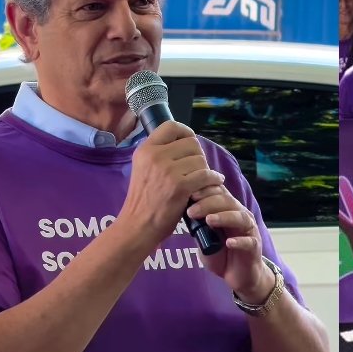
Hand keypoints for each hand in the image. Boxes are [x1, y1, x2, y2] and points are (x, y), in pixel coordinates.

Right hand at [120, 121, 223, 246]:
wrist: (137, 225)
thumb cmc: (144, 199)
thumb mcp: (144, 168)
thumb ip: (161, 154)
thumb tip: (186, 141)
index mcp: (145, 150)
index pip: (171, 126)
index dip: (186, 132)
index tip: (190, 144)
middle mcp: (155, 156)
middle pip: (192, 143)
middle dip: (198, 155)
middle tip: (196, 169)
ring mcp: (167, 171)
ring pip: (200, 159)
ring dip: (205, 169)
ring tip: (201, 180)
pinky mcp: (179, 186)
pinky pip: (206, 175)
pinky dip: (214, 179)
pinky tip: (214, 182)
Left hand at [186, 183, 271, 301]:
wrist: (239, 275)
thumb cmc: (222, 254)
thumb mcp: (204, 238)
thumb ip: (198, 226)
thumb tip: (182, 213)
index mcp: (228, 210)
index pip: (220, 193)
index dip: (206, 190)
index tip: (189, 194)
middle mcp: (241, 215)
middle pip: (228, 202)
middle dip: (208, 203)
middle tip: (191, 211)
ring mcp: (249, 230)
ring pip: (240, 218)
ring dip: (224, 217)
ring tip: (208, 220)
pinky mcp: (254, 247)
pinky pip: (249, 241)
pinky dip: (239, 241)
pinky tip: (228, 243)